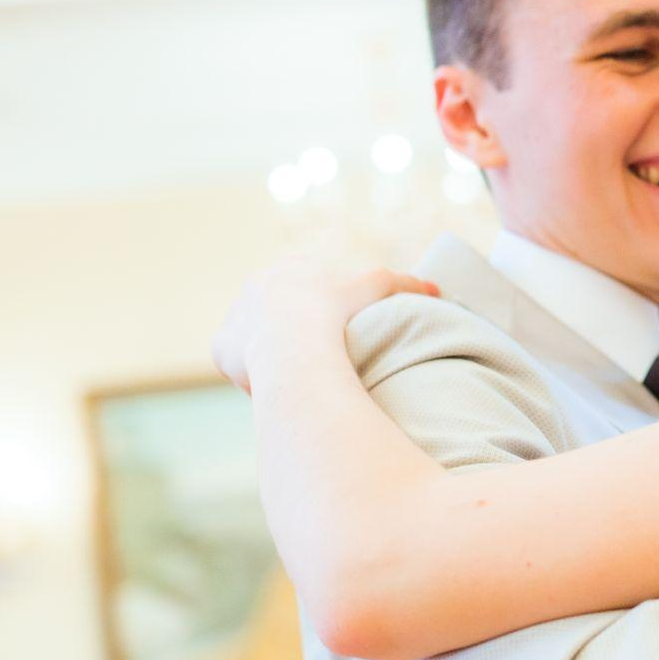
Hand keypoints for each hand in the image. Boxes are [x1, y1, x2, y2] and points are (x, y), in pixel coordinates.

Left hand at [211, 259, 437, 391]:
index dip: (323, 312)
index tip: (337, 336)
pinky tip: (276, 390)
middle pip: (277, 316)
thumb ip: (406, 284)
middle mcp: (255, 287)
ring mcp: (235, 318)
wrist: (294, 338)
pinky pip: (238, 366)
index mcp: (288, 269)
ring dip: (273, 358)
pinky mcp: (221, 348)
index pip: (304, 290)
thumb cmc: (336, 309)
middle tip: (320, 361)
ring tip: (300, 380)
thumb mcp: (377, 287)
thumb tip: (436, 288)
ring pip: (256, 342)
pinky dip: (254, 378)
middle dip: (295, 336)